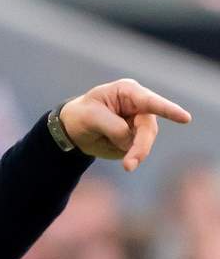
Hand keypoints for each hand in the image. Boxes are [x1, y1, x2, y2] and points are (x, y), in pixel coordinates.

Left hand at [59, 78, 191, 171]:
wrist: (74, 130)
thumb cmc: (82, 115)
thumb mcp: (91, 117)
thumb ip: (113, 126)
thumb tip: (130, 140)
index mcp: (128, 92)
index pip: (149, 102)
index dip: (168, 110)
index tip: (185, 118)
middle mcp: (139, 107)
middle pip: (148, 128)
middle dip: (141, 147)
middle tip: (129, 165)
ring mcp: (140, 124)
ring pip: (145, 142)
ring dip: (135, 154)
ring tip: (125, 164)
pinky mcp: (137, 139)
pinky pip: (137, 151)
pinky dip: (129, 156)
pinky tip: (113, 148)